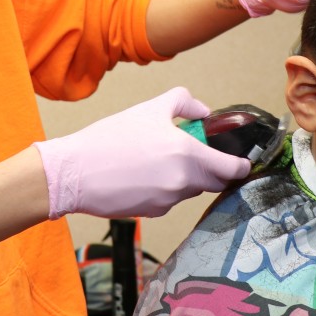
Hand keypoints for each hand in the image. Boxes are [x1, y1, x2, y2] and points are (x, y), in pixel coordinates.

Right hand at [32, 87, 250, 218]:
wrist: (74, 173)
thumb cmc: (110, 139)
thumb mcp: (149, 108)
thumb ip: (183, 103)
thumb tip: (203, 112)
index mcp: (187, 154)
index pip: (230, 169)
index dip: (239, 166)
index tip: (241, 162)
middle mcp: (183, 182)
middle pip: (212, 181)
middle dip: (210, 170)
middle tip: (197, 154)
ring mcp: (168, 201)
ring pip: (189, 190)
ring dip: (185, 177)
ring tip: (158, 160)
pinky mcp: (153, 213)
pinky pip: (169, 200)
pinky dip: (165, 188)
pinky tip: (143, 175)